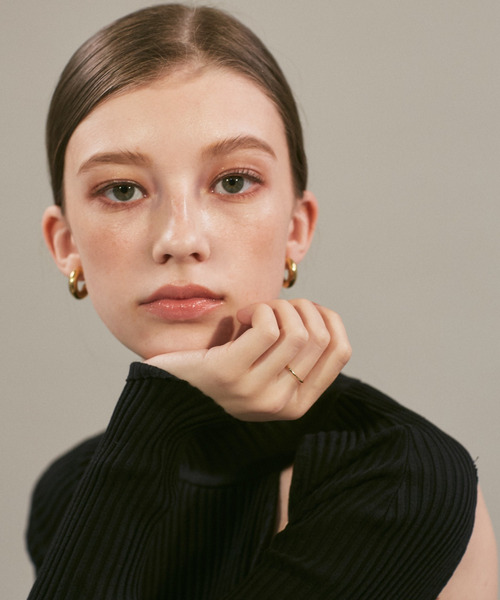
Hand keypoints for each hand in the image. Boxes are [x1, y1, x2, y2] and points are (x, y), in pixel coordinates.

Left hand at [146, 299, 350, 420]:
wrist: (166, 398)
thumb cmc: (217, 372)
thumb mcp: (264, 370)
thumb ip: (292, 354)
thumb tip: (317, 313)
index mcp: (297, 404)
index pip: (342, 351)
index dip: (328, 318)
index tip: (302, 311)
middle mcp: (282, 403)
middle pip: (320, 336)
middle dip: (300, 307)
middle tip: (271, 309)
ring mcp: (257, 391)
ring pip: (297, 330)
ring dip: (277, 307)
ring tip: (253, 313)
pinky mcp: (231, 373)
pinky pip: (267, 327)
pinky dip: (258, 309)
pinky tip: (240, 316)